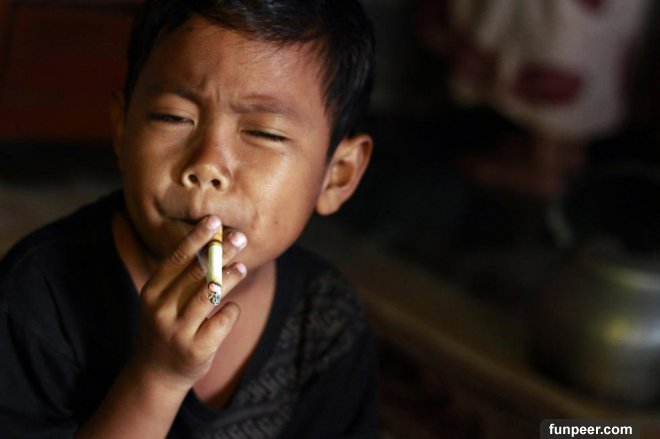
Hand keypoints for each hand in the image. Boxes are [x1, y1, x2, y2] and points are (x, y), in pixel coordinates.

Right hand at [131, 216, 247, 391]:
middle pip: (196, 272)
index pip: (176, 258)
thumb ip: (180, 277)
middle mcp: (161, 310)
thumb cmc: (166, 326)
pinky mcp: (197, 348)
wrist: (156, 373)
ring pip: (212, 294)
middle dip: (221, 252)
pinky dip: (231, 310)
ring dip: (230, 277)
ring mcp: (179, 331)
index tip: (214, 220)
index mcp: (151, 292)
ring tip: (243, 267)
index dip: (196, 238)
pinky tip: (231, 308)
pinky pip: (223, 319)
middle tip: (240, 237)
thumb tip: (213, 240)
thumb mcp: (161, 301)